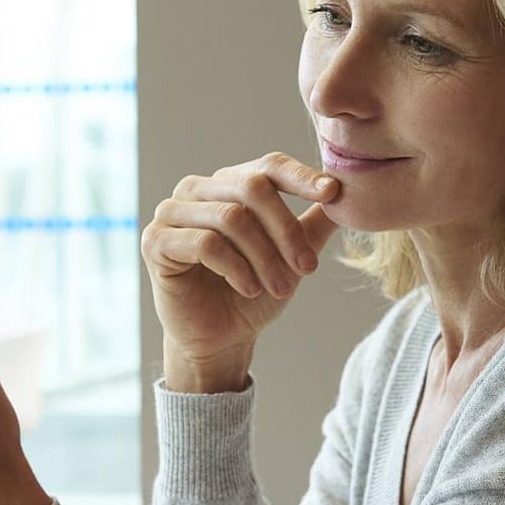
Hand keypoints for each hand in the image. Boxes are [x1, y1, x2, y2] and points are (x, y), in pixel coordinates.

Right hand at [140, 152, 340, 389]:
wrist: (219, 338)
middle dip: (286, 230)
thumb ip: (314, 224)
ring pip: (232, 218)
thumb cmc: (252, 293)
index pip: (268, 166)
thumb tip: (349, 192)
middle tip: (307, 268)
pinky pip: (204, 243)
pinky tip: (248, 289)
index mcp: (229, 183)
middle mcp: (198, 190)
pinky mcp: (156, 241)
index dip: (302, 177)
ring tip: (280, 288)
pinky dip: (235, 268)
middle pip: (253, 188)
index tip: (333, 194)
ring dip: (264, 257)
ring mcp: (172, 212)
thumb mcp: (291, 256)